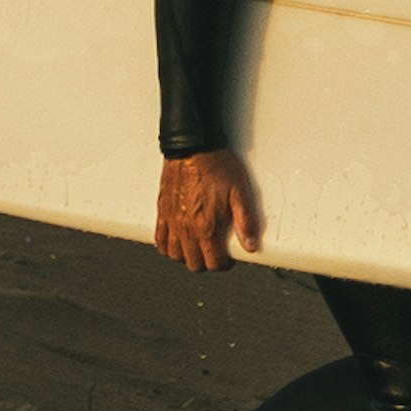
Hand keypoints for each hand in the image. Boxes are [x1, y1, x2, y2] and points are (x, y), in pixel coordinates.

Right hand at [155, 147, 264, 273]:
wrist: (193, 146)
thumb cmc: (216, 165)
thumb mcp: (240, 192)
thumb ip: (246, 221)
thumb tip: (251, 244)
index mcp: (206, 226)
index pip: (213, 262)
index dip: (224, 264)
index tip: (229, 259)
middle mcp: (186, 228)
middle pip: (193, 263)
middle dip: (206, 263)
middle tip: (215, 254)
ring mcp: (172, 221)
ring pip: (174, 255)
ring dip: (186, 256)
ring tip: (198, 248)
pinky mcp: (162, 211)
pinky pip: (159, 239)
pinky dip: (166, 246)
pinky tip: (175, 242)